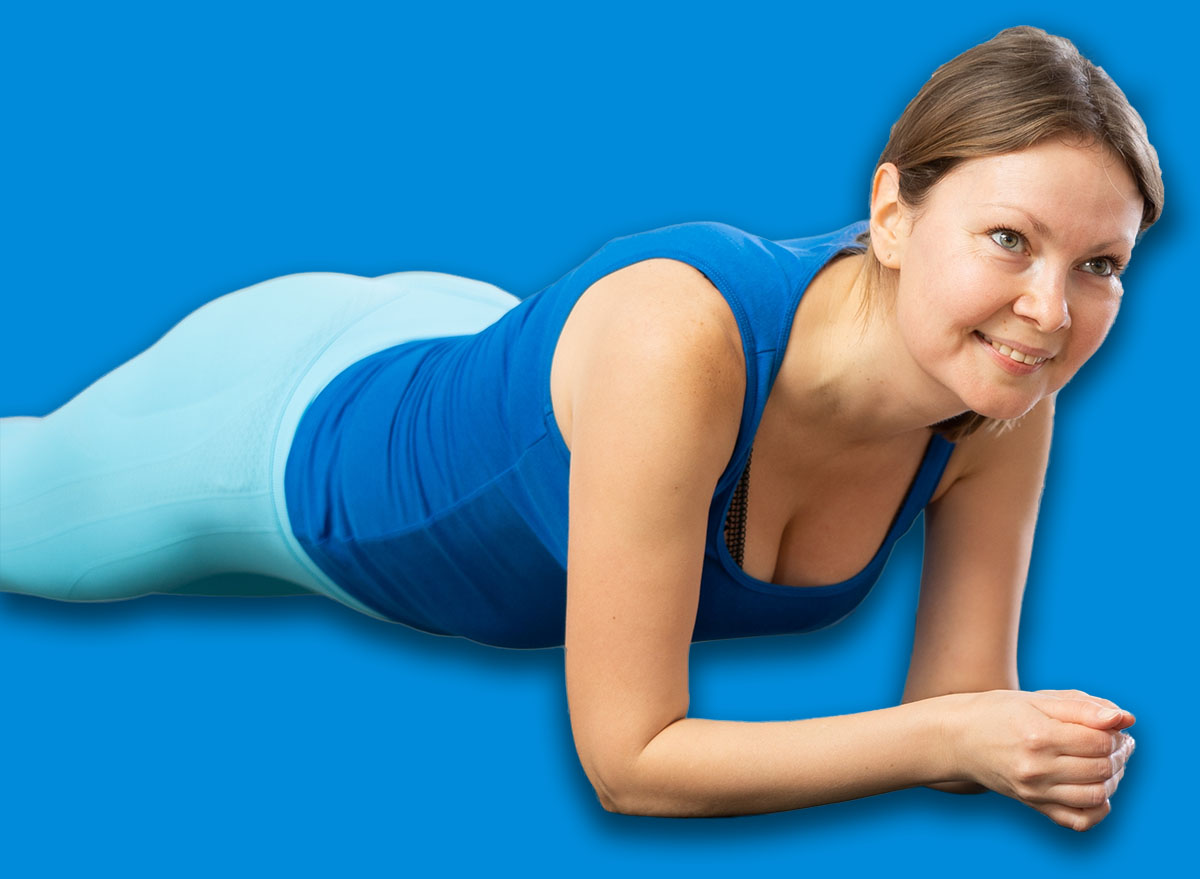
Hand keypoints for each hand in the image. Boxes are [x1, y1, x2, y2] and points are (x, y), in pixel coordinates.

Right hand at [948, 688, 1134, 830]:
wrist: (957, 739)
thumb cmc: (998, 712)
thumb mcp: (1036, 699)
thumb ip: (1083, 706)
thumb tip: (1125, 718)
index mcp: (1037, 735)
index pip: (1099, 741)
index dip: (1115, 732)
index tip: (1112, 724)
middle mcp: (1036, 767)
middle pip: (1101, 767)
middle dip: (1118, 752)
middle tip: (1116, 740)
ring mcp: (1034, 791)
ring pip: (1096, 794)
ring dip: (1113, 778)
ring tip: (1107, 761)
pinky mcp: (1033, 805)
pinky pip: (1079, 821)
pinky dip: (1099, 808)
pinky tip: (1097, 789)